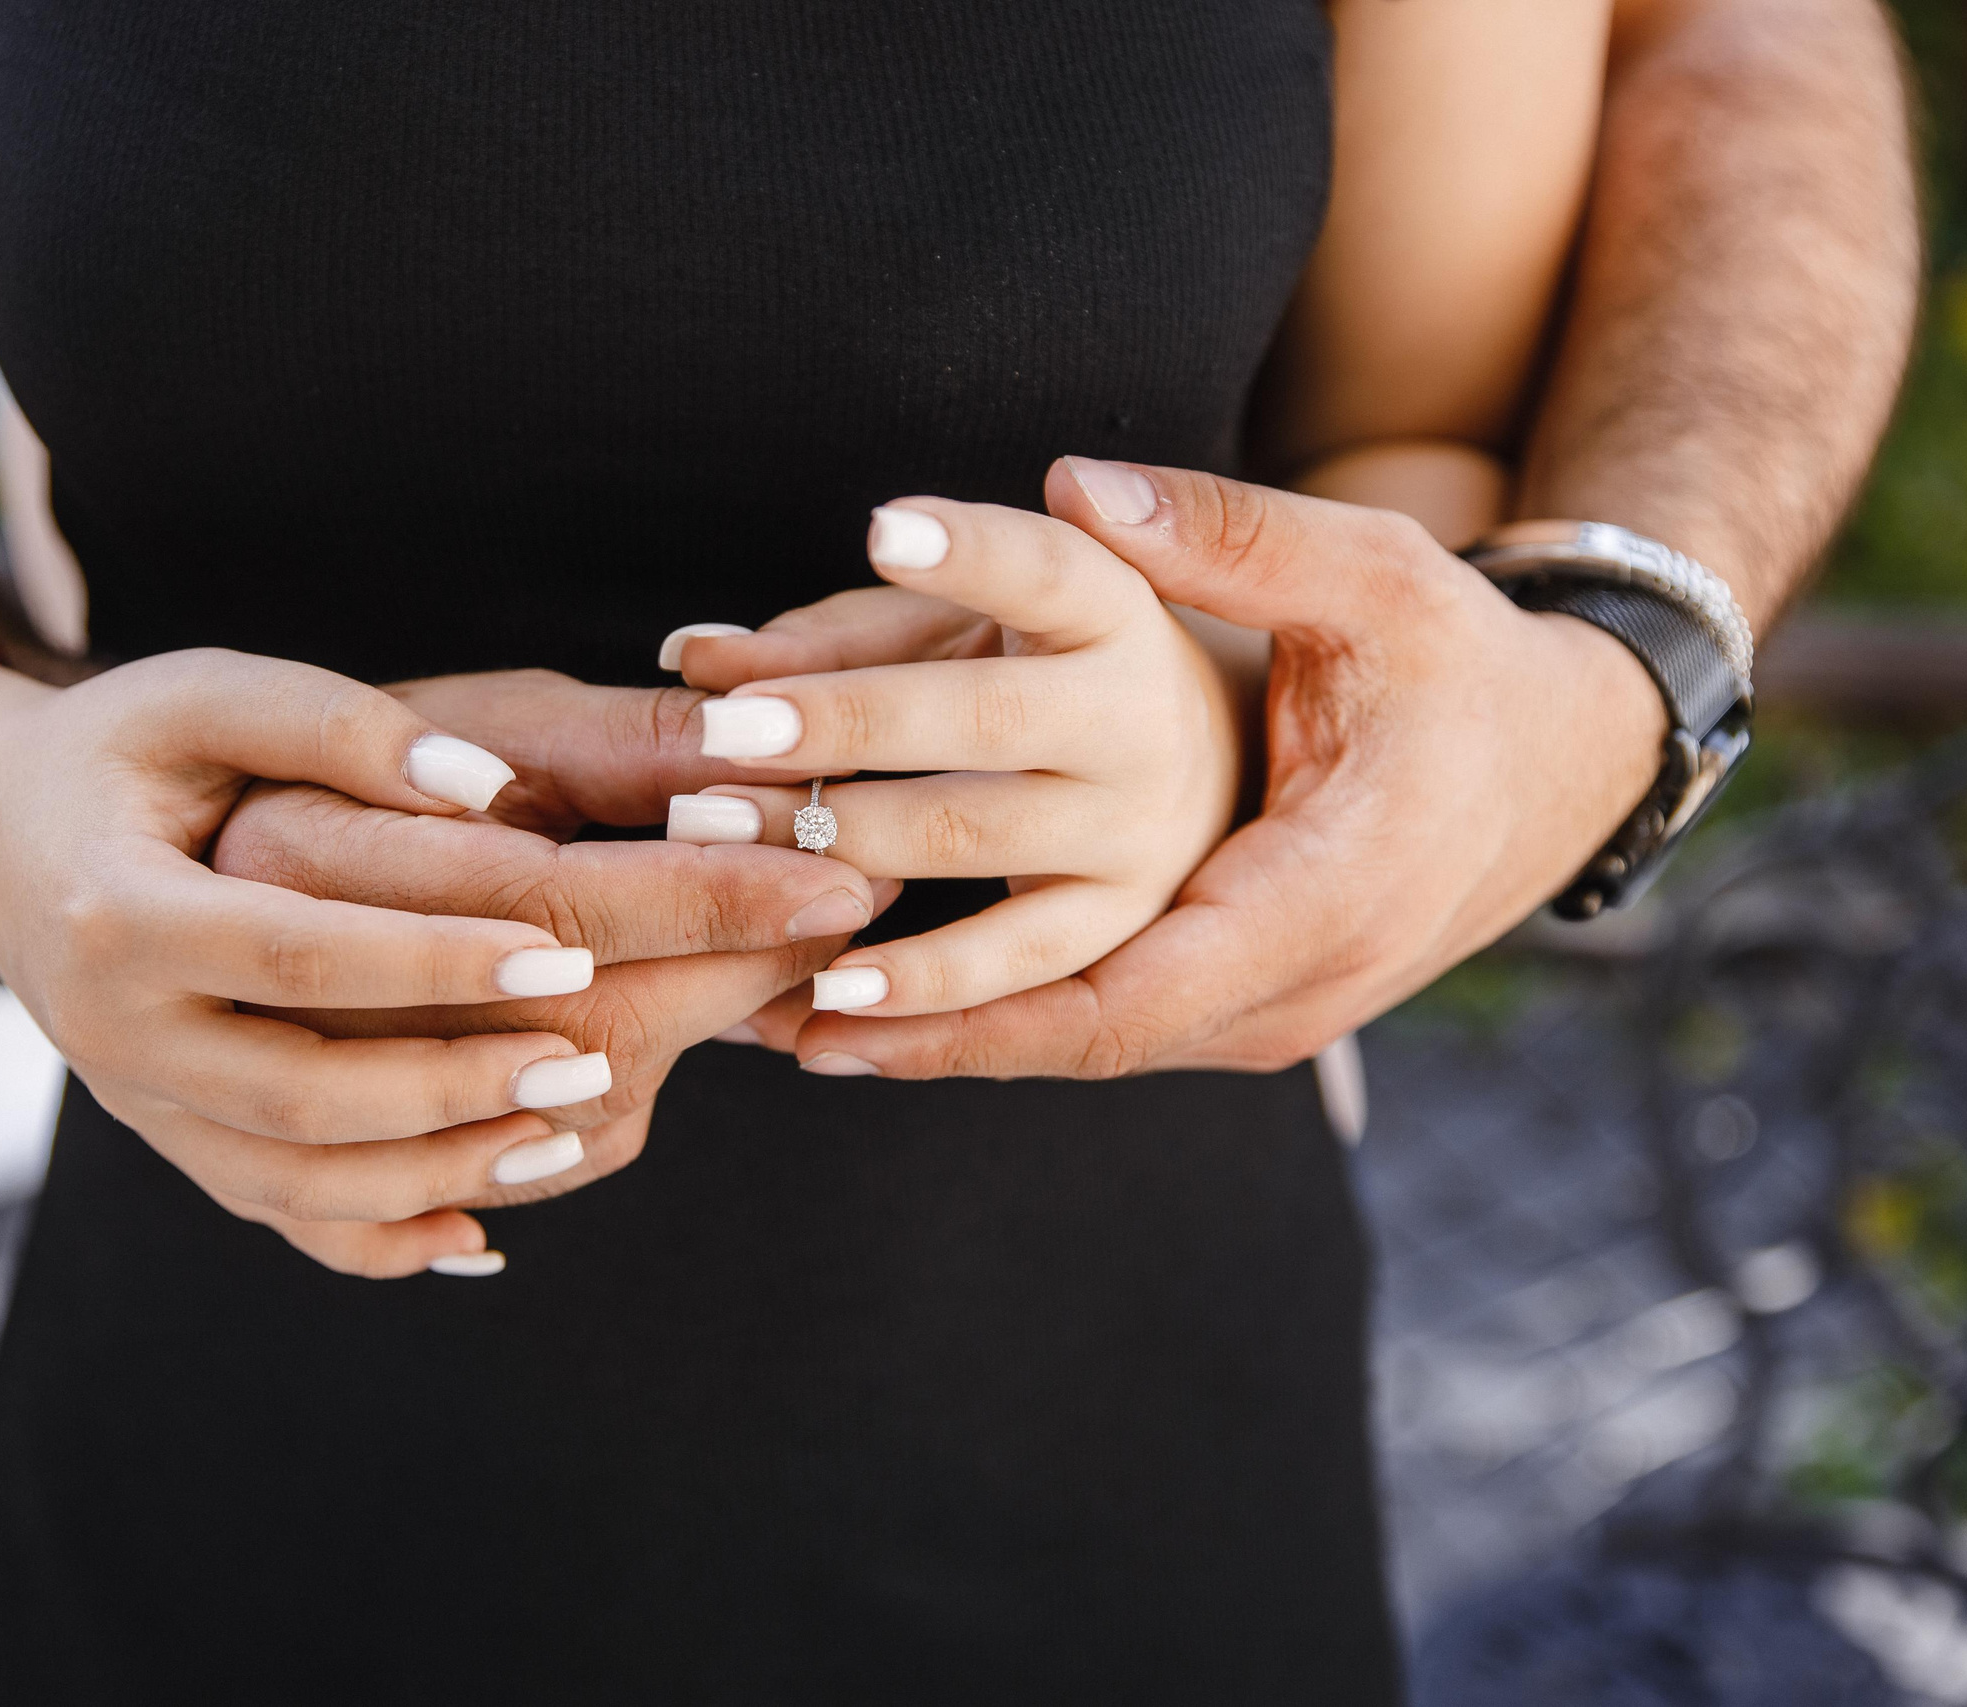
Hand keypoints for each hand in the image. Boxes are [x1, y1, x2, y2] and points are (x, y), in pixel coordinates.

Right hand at [0, 649, 879, 1278]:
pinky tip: (480, 1233)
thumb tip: (486, 788)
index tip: (568, 946)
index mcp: (118, 912)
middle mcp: (116, 1032)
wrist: (1, 836)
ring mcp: (141, 1105)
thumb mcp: (206, 695)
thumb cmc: (129, 748)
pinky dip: (379, 1240)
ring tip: (567, 1130)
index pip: (297, 951)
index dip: (436, 957)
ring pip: (297, 1182)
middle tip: (596, 1058)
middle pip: (303, 1096)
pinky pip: (277, 1218)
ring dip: (440, 1170)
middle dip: (457, 1084)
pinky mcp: (173, 1143)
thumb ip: (336, 722)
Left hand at [652, 495, 1237, 1023]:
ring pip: (980, 842)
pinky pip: (1015, 972)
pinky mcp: (1127, 933)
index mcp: (1125, 614)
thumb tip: (694, 656)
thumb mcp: (984, 624)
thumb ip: (851, 629)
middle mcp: (1145, 726)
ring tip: (719, 840)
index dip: (974, 552)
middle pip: (987, 720)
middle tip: (720, 730)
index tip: (883, 525)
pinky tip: (820, 1001)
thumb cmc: (1082, 671)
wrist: (1272, 781)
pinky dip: (915, 992)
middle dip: (847, 724)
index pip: (1050, 571)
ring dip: (844, 846)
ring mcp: (1143, 838)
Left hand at [750, 456, 1666, 1078]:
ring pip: (1082, 1049)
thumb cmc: (1459, 661)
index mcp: (1324, 894)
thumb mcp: (1371, 577)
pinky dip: (997, 1026)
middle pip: (1077, 1039)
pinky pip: (1106, 1029)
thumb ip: (1225, 534)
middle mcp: (1294, 987)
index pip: (1125, 993)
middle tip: (760, 1003)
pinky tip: (880, 1009)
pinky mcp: (1241, 1010)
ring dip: (941, 1041)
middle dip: (917, 1028)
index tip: (838, 1000)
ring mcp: (1270, 1017)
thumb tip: (1072, 487)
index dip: (973, 1009)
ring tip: (780, 1023)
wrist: (1560, 763)